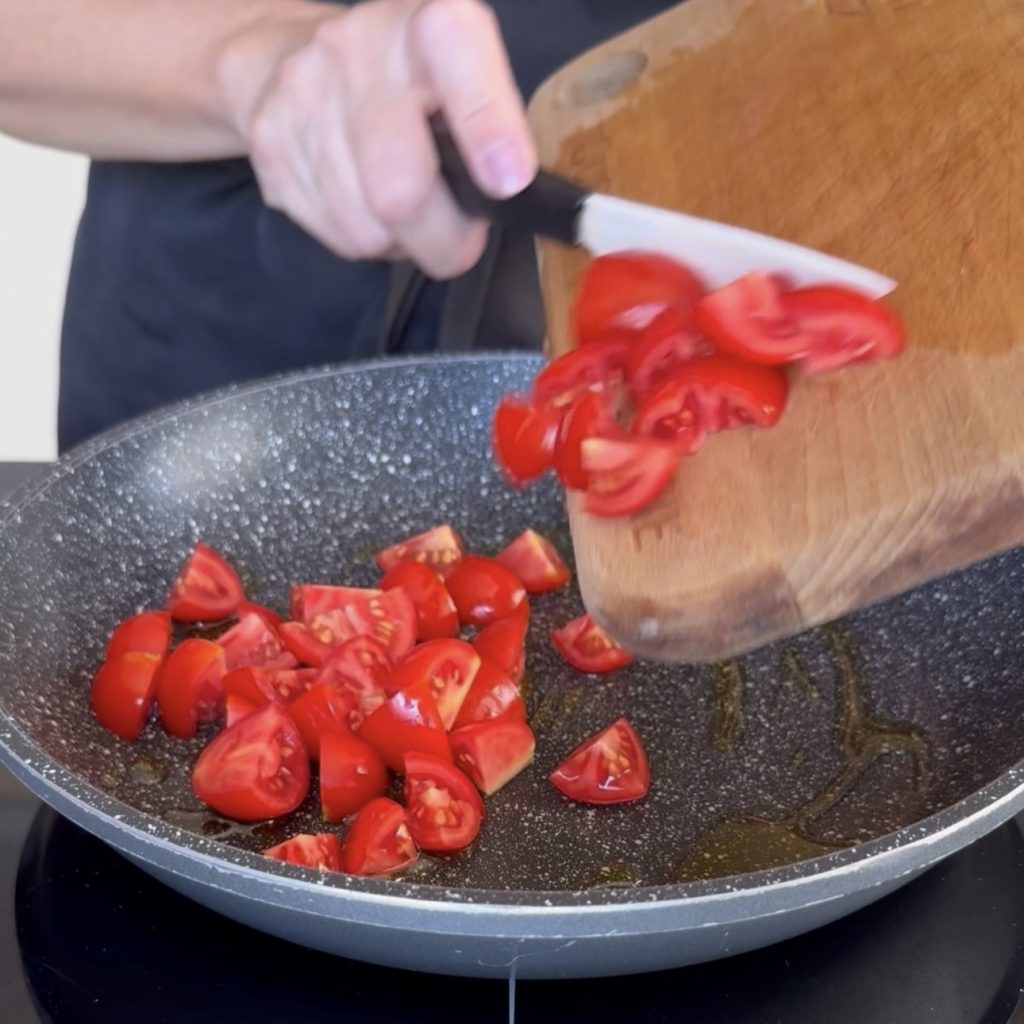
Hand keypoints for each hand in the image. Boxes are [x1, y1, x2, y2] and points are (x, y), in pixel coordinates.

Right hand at [218, 0, 536, 277]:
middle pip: (399, 189)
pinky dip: (363, 238)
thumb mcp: (463, 81)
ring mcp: (301, 94)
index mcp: (427, 24)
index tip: (507, 181)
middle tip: (458, 239)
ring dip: (400, 240)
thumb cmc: (402, 86)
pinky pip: (335, 234)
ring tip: (404, 209)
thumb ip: (493, 125)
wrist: (284, 61)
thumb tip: (504, 192)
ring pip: (368, 226)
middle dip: (442, 238)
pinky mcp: (267, 143)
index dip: (487, 126)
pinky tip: (363, 202)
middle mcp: (357, 47)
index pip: (458, 56)